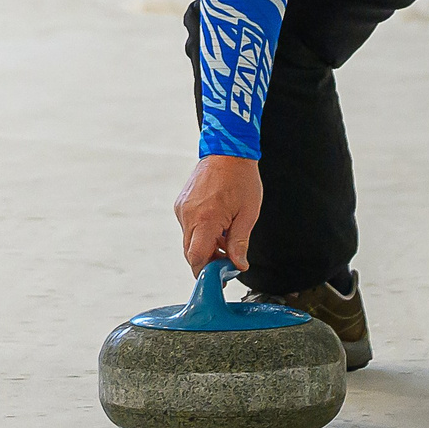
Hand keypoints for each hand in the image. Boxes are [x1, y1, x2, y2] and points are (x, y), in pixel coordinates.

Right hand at [175, 154, 261, 271]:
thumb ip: (239, 242)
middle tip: (228, 261)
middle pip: (191, 252)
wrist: (227, 151)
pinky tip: (218, 226)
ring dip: (206, 246)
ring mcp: (182, 208)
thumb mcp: (248, 213)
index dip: (206, 271)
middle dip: (208, 261)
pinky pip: (188, 227)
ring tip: (226, 238)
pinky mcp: (180, 204)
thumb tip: (238, 265)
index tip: (221, 276)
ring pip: (189, 240)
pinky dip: (201, 233)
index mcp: (205, 218)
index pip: (196, 258)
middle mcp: (188, 215)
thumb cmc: (241, 179)